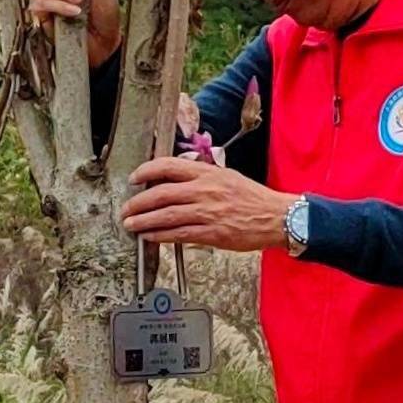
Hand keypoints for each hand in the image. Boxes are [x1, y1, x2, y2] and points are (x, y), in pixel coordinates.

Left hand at [121, 155, 291, 251]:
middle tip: (126, 209)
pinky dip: (160, 235)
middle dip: (138, 202)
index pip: (168, 166)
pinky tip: (149, 236)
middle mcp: (205, 190)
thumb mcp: (227, 177)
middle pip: (161, 193)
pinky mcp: (212, 233)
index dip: (146, 171)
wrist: (276, 217)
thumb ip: (202, 177)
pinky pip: (178, 234)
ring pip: (166, 215)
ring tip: (130, 224)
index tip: (134, 178)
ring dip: (143, 221)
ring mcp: (207, 212)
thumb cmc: (253, 198)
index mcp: (208, 173)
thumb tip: (175, 180)